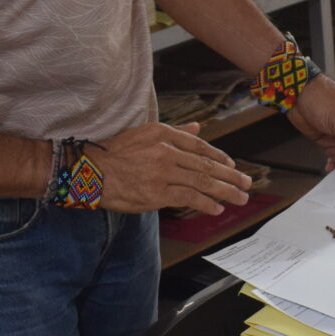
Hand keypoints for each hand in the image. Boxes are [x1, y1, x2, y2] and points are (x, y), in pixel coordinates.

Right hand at [85, 122, 251, 214]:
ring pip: (202, 181)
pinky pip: (188, 197)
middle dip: (230, 176)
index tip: (231, 166)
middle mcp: (165, 150)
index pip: (199, 146)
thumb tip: (197, 127)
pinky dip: (205, 203)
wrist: (88, 173)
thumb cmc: (113, 154)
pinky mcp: (156, 193)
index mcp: (162, 133)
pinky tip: (217, 208)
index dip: (219, 157)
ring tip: (239, 198)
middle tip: (246, 183)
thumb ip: (173, 132)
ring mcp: (162, 172)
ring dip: (225, 191)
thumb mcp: (143, 134)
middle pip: (206, 164)